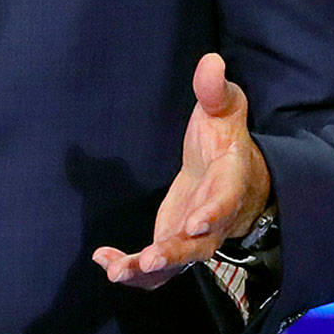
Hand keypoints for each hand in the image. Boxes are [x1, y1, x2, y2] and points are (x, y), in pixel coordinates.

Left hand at [92, 52, 270, 289]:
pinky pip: (156, 269)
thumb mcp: (224, 110)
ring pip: (175, 265)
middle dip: (175, 254)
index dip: (212, 214)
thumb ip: (216, 92)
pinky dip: (132, 269)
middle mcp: (213, 220)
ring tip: (117, 271)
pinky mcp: (174, 246)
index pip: (224, 202)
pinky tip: (105, 261)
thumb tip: (211, 61)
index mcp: (228, 184)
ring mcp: (194, 239)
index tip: (195, 222)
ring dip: (148, 272)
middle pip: (199, 246)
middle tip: (150, 259)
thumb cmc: (223, 139)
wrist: (228, 174)